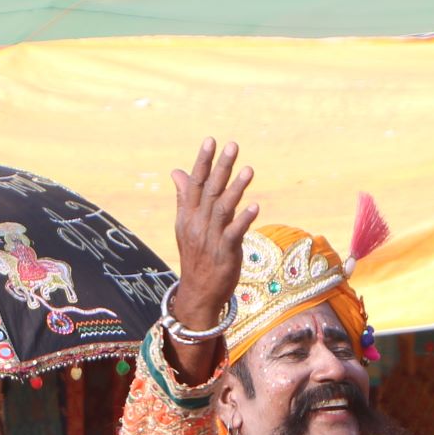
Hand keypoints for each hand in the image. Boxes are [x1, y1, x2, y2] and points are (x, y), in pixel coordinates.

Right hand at [166, 138, 257, 384]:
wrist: (198, 293)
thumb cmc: (196, 256)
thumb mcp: (186, 226)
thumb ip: (185, 197)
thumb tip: (178, 171)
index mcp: (187, 216)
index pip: (194, 184)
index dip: (202, 162)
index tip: (211, 141)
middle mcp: (197, 225)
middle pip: (209, 191)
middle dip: (221, 167)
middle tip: (233, 145)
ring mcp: (211, 239)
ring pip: (223, 209)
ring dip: (236, 188)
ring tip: (249, 170)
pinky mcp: (225, 253)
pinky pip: (235, 234)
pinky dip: (244, 220)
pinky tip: (255, 207)